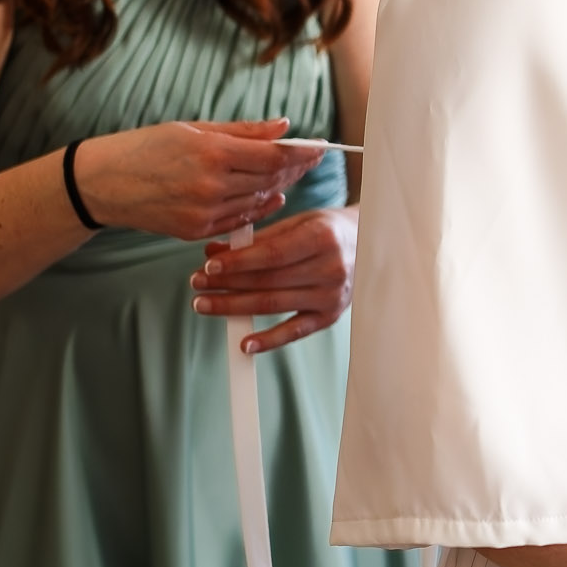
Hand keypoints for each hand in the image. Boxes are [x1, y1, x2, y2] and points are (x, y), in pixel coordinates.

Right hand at [72, 118, 322, 241]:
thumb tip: (284, 127)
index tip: (320, 146)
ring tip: (293, 172)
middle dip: (296, 167)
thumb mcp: (194, 128)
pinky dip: (258, 206)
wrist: (100, 184)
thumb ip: (244, 131)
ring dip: (279, 186)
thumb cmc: (145, 146)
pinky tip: (271, 195)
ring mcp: (203, 213)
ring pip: (258, 200)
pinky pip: (240, 220)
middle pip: (271, 179)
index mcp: (211, 152)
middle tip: (314, 157)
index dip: (301, 152)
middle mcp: (210, 185)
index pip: (273, 156)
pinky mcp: (194, 232)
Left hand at [189, 205, 355, 353]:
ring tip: (204, 304)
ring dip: (234, 307)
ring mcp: (332, 295)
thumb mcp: (297, 222)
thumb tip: (214, 252)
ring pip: (274, 305)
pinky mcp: (331, 315)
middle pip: (268, 281)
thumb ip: (258, 238)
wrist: (370, 243)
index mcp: (322, 237)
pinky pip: (295, 331)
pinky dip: (269, 340)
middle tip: (196, 283)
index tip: (209, 266)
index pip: (271, 255)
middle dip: (227, 284)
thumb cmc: (327, 229)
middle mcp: (331, 268)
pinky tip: (244, 344)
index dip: (238, 263)